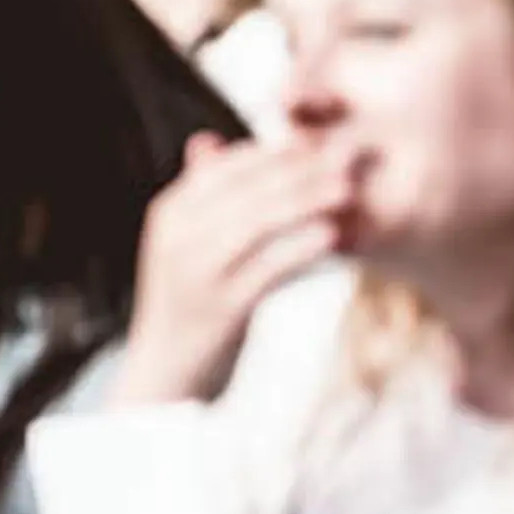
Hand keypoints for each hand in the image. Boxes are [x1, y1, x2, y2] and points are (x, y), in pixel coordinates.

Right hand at [119, 135, 347, 402]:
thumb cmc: (186, 306)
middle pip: (246, 189)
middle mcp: (177, 235)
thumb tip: (208, 139)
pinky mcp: (220, 307)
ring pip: (258, 222)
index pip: (227, 167)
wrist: (165, 374)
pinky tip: (332, 236)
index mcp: (171, 213)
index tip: (320, 142)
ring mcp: (196, 271)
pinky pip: (266, 268)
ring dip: (306, 201)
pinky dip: (300, 248)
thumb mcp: (185, 245)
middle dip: (300, 169)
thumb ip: (200, 196)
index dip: (275, 152)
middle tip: (347, 156)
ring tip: (347, 189)